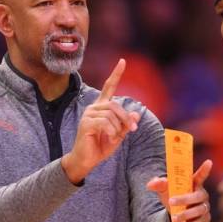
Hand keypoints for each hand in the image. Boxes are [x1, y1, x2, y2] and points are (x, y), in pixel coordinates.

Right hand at [62, 59, 139, 182]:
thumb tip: (136, 113)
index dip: (116, 74)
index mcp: (101, 107)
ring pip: (111, 114)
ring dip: (118, 127)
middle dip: (126, 118)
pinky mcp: (86, 123)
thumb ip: (126, 124)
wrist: (86, 160)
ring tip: (116, 138)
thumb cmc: (100, 147)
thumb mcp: (118, 135)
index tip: (123, 61)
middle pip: (115, 105)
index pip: (109, 86)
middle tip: (132, 130)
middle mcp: (94, 107)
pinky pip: (105, 122)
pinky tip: (110, 138)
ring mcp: (89, 114)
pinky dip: (112, 131)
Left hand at [147, 159, 212, 221]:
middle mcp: (202, 194)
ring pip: (200, 210)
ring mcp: (205, 207)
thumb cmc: (172, 196)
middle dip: (185, 199)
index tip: (209, 162)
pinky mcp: (204, 219)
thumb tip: (151, 184)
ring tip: (174, 218)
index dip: (205, 169)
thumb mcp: (164, 190)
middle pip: (199, 196)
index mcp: (194, 184)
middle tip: (171, 202)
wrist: (174, 213)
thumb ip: (158, 184)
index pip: (200, 175)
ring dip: (186, 214)